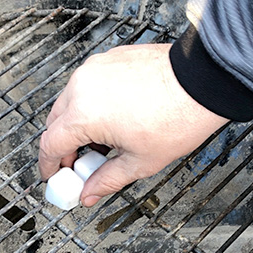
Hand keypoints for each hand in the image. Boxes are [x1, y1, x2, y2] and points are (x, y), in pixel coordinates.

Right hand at [39, 43, 228, 206]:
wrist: (203, 81)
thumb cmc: (178, 116)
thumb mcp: (139, 162)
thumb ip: (106, 181)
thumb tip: (88, 193)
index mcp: (84, 115)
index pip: (50, 145)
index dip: (48, 166)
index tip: (54, 176)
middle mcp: (82, 87)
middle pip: (55, 123)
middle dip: (63, 147)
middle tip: (81, 165)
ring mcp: (94, 69)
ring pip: (69, 102)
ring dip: (76, 124)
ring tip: (104, 142)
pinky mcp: (107, 59)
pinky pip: (87, 86)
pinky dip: (90, 104)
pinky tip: (113, 118)